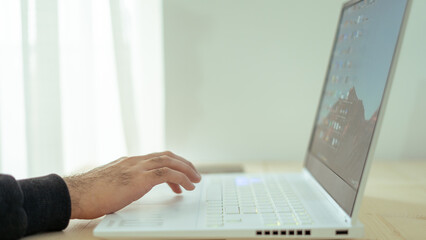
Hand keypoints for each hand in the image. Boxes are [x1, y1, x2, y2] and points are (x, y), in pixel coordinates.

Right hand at [63, 151, 200, 218]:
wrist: (75, 194)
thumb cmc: (88, 193)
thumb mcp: (110, 184)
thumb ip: (123, 183)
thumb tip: (128, 190)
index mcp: (128, 162)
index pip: (156, 157)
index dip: (172, 163)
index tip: (179, 174)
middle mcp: (135, 161)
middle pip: (167, 155)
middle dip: (183, 163)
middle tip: (194, 174)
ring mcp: (137, 168)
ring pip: (170, 161)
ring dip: (186, 169)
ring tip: (195, 180)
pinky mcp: (139, 178)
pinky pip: (167, 173)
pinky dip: (181, 178)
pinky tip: (186, 186)